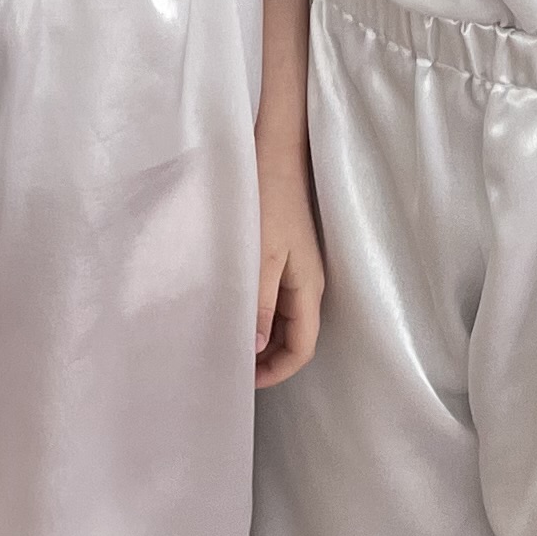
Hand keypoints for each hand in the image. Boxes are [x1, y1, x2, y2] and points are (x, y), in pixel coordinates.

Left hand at [254, 135, 323, 385]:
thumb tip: (256, 348)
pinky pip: (276, 300)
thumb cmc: (269, 200)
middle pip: (294, 339)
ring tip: (229, 345)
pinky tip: (235, 313)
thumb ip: (259, 303)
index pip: (301, 349)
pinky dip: (258, 315)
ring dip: (261, 339)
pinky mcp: (286, 258)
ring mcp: (298, 271)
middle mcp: (308, 285)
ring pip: (284, 321)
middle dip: (267, 360)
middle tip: (230, 368)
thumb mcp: (261, 256)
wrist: (276, 154)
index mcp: (308, 289)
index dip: (276, 372)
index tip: (242, 381)